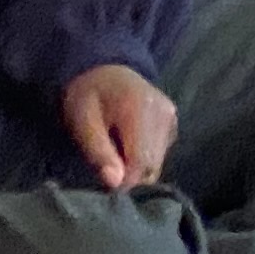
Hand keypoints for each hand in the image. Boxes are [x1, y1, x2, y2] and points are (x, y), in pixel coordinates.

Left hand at [62, 62, 176, 189]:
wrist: (103, 68)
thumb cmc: (87, 95)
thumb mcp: (82, 123)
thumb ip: (98, 152)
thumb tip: (115, 183)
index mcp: (140, 109)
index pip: (141, 161)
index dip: (123, 181)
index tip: (103, 184)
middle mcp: (163, 113)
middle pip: (152, 165)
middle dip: (129, 177)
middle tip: (106, 169)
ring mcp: (171, 117)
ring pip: (157, 163)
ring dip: (135, 169)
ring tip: (114, 155)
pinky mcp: (172, 121)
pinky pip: (160, 154)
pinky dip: (143, 159)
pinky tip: (126, 147)